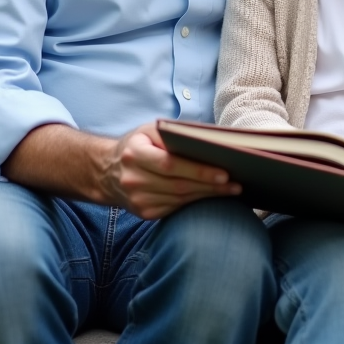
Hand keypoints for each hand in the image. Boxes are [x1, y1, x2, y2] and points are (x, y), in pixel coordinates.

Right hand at [101, 122, 239, 219]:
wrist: (107, 170)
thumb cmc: (138, 145)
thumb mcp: (149, 131)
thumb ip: (174, 133)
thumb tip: (210, 141)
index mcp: (134, 154)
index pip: (170, 164)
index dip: (198, 171)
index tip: (224, 173)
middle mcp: (132, 178)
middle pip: (178, 185)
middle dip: (210, 186)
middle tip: (236, 184)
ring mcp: (137, 199)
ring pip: (179, 199)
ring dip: (207, 196)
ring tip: (232, 190)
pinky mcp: (143, 212)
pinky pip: (175, 208)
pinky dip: (195, 203)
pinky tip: (211, 196)